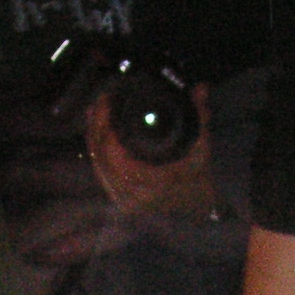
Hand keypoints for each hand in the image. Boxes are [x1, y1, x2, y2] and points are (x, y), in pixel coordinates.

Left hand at [83, 87, 218, 221]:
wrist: (197, 206)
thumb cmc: (199, 178)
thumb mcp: (202, 147)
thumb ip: (200, 116)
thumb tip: (202, 88)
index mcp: (152, 184)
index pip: (116, 154)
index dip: (106, 126)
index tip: (110, 102)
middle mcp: (135, 196)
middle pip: (102, 156)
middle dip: (97, 125)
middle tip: (103, 100)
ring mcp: (125, 200)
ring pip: (98, 164)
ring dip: (93, 135)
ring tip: (95, 109)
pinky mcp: (119, 199)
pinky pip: (101, 172)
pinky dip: (96, 150)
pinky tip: (94, 130)